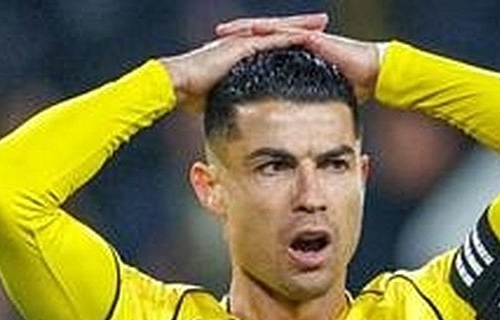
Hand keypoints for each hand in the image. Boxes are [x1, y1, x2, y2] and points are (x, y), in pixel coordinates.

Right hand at [160, 14, 326, 111]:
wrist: (177, 85)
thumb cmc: (192, 95)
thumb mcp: (220, 96)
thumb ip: (233, 100)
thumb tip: (241, 118)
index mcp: (240, 52)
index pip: (270, 42)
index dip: (289, 39)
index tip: (309, 39)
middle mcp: (242, 43)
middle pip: (277, 30)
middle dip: (301, 25)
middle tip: (323, 22)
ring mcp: (241, 43)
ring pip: (277, 30)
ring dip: (299, 26)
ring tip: (320, 23)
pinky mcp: (240, 47)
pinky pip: (269, 40)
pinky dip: (288, 38)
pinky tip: (306, 37)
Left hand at [215, 19, 382, 100]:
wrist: (372, 73)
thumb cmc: (350, 86)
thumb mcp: (317, 97)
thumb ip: (303, 106)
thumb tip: (293, 128)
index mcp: (293, 54)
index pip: (262, 50)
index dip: (240, 52)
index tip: (219, 56)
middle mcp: (295, 42)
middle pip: (260, 36)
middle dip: (236, 36)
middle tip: (213, 37)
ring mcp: (303, 37)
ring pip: (268, 29)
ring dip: (245, 29)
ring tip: (225, 31)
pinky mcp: (312, 38)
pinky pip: (286, 32)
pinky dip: (269, 31)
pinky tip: (252, 32)